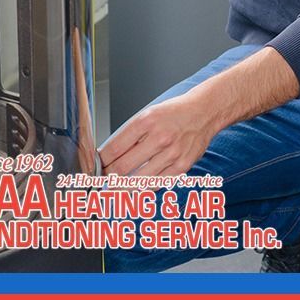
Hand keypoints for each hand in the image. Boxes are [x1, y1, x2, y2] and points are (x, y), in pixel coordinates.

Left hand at [98, 93, 217, 178]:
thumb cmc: (174, 113)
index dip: (100, 163)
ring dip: (122, 187)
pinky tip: (136, 187)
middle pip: (122, 168)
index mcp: (146, 121)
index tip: (95, 168)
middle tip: (103, 180)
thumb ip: (129, 135)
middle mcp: (159, 137)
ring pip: (137, 181)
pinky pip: (156, 184)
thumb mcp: (148, 115)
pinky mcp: (182, 166)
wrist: (204, 111)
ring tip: (115, 188)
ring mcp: (172, 154)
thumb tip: (107, 156)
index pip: (113, 149)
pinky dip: (143, 188)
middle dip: (108, 178)